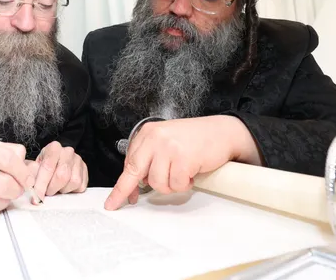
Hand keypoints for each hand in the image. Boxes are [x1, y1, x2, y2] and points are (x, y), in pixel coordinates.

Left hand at [30, 141, 87, 199]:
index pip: (47, 167)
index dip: (41, 185)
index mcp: (53, 148)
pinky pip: (80, 186)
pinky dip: (72, 191)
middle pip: (62, 175)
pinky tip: (65, 186)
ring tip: (56, 187)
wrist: (56, 162)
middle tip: (47, 192)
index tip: (37, 198)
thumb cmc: (44, 165)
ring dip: (62, 190)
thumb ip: (32, 175)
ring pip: (73, 182)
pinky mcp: (85, 169)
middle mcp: (67, 152)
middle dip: (52, 188)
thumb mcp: (35, 166)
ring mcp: (78, 160)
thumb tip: (30, 190)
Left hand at [104, 116, 259, 210]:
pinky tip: (192, 172)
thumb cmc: (195, 139)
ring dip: (171, 184)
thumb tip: (137, 184)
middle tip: (129, 202)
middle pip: (135, 172)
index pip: (129, 162)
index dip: (123, 185)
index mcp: (148, 133)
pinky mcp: (183, 158)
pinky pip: (176, 184)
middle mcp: (155, 138)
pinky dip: (185, 184)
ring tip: (182, 172)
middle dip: (127, 191)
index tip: (113, 200)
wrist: (222, 132)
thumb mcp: (167, 141)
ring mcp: (168, 148)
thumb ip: (150, 158)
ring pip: (157, 183)